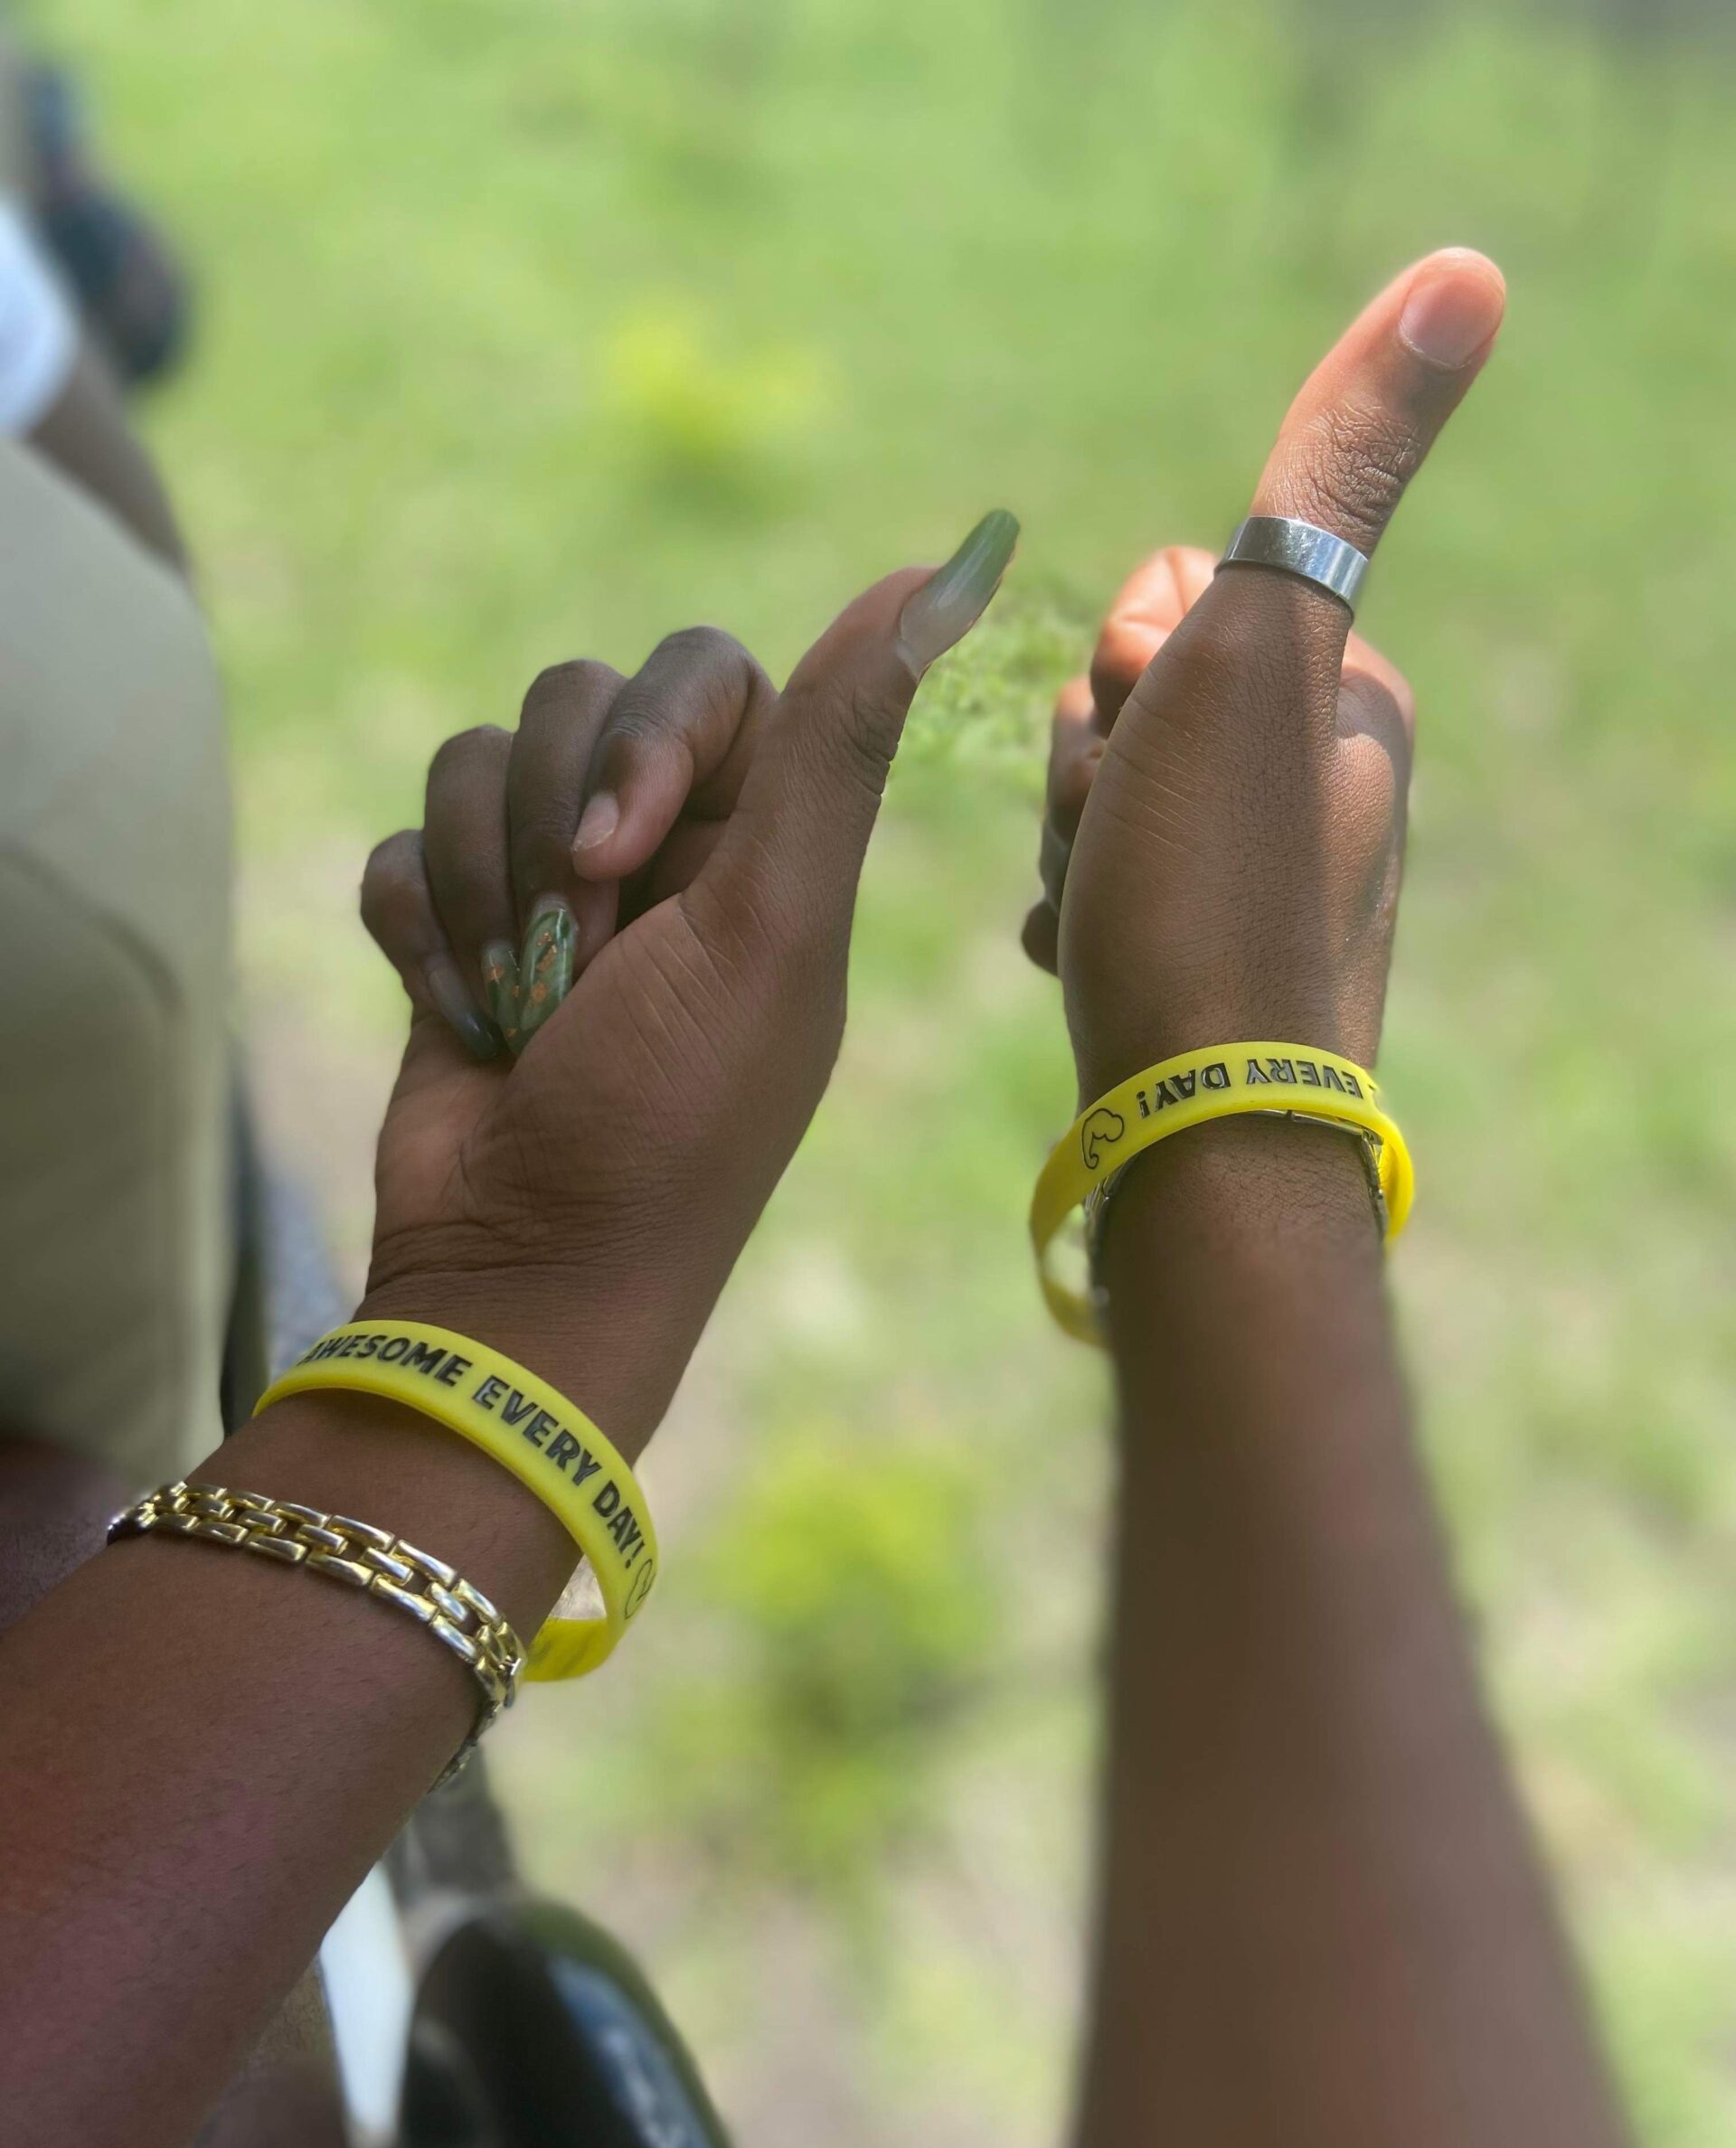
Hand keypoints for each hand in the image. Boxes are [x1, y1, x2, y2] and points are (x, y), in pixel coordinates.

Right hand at [358, 513, 1017, 1453]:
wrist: (525, 1275)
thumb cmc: (669, 1117)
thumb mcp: (774, 926)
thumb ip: (839, 744)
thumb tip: (951, 562)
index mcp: (768, 837)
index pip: (699, 669)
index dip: (642, 739)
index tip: (624, 859)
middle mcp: (668, 849)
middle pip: (571, 700)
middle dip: (552, 838)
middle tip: (582, 967)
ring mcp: (552, 889)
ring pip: (474, 765)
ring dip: (484, 898)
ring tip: (525, 1012)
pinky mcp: (453, 930)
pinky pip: (400, 846)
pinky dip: (419, 936)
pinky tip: (463, 1022)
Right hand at [1023, 249, 1503, 1101]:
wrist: (1200, 1129)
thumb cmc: (1214, 890)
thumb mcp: (1261, 650)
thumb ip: (1342, 465)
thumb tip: (1471, 269)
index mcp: (1351, 695)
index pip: (1162, 594)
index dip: (1124, 663)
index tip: (1158, 755)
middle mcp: (1326, 778)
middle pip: (1120, 693)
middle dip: (1090, 762)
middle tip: (1128, 846)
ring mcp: (1267, 872)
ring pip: (1096, 789)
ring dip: (1072, 839)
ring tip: (1109, 915)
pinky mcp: (1212, 953)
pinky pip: (1097, 880)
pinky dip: (1078, 908)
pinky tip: (1090, 958)